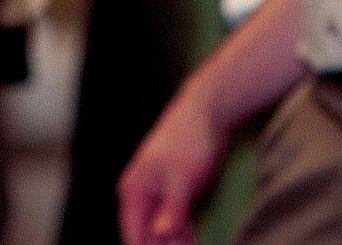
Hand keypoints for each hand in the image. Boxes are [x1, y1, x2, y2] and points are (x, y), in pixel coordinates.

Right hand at [117, 93, 226, 244]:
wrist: (207, 110)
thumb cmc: (190, 139)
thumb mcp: (183, 178)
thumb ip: (172, 208)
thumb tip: (161, 233)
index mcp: (134, 189)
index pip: (134, 234)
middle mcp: (140, 193)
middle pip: (147, 234)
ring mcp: (157, 192)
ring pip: (161, 230)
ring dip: (175, 243)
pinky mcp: (173, 190)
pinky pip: (173, 220)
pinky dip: (182, 233)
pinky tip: (195, 242)